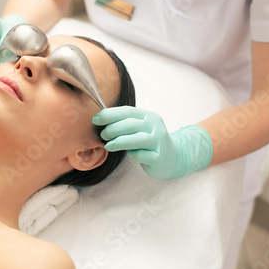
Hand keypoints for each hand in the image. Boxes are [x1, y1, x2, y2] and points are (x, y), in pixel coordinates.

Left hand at [92, 106, 212, 178]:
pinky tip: (129, 154)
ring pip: (138, 139)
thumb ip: (124, 123)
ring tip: (108, 146)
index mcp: (148, 116)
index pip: (127, 111)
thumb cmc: (149, 141)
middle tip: (103, 135)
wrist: (173, 156)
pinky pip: (144, 156)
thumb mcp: (139, 128)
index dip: (109, 114)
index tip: (95, 119)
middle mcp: (155, 127)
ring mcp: (159, 142)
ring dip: (120, 142)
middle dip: (112, 129)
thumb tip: (99, 120)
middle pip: (131, 124)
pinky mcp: (159, 157)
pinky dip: (134, 155)